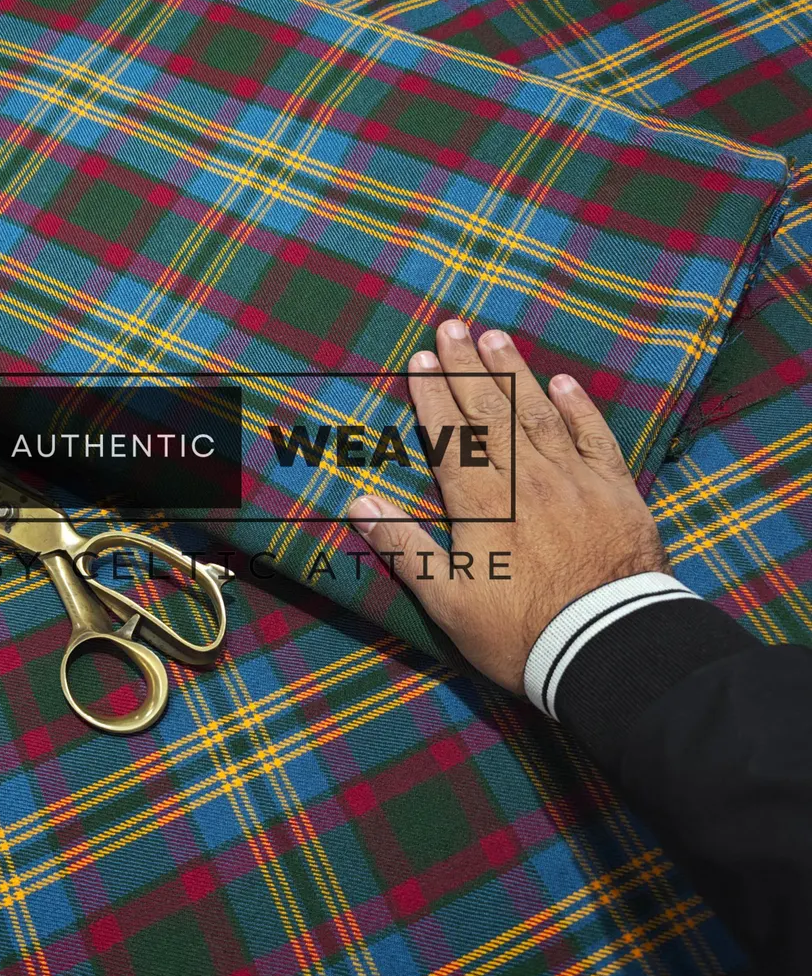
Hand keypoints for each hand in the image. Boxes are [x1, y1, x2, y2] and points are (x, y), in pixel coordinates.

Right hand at [348, 320, 669, 694]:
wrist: (607, 648)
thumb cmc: (520, 631)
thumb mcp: (449, 601)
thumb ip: (405, 547)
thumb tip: (360, 504)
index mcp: (481, 504)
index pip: (450, 437)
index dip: (433, 397)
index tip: (420, 362)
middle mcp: (525, 479)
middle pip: (490, 413)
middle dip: (466, 368)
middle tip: (451, 328)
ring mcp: (573, 480)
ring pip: (536, 414)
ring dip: (513, 373)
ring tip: (494, 338)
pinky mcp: (615, 490)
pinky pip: (595, 437)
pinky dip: (577, 407)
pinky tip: (561, 382)